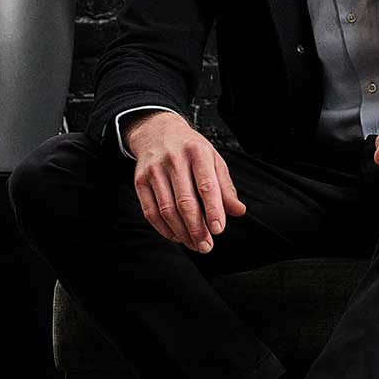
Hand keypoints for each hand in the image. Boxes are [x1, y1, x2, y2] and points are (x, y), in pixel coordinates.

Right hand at [125, 111, 246, 252]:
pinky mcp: (140, 181)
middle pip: (185, 201)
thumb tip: (239, 211)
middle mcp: (174, 160)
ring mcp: (154, 171)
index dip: (213, 210)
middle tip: (207, 246)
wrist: (157, 132)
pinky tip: (177, 236)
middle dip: (197, 228)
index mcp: (197, 153)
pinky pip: (150, 211)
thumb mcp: (213, 160)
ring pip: (167, 210)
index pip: (206, 186)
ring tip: (195, 245)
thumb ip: (225, 186)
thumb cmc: (191, 150)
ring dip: (182, 232)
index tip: (218, 230)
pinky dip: (164, 229)